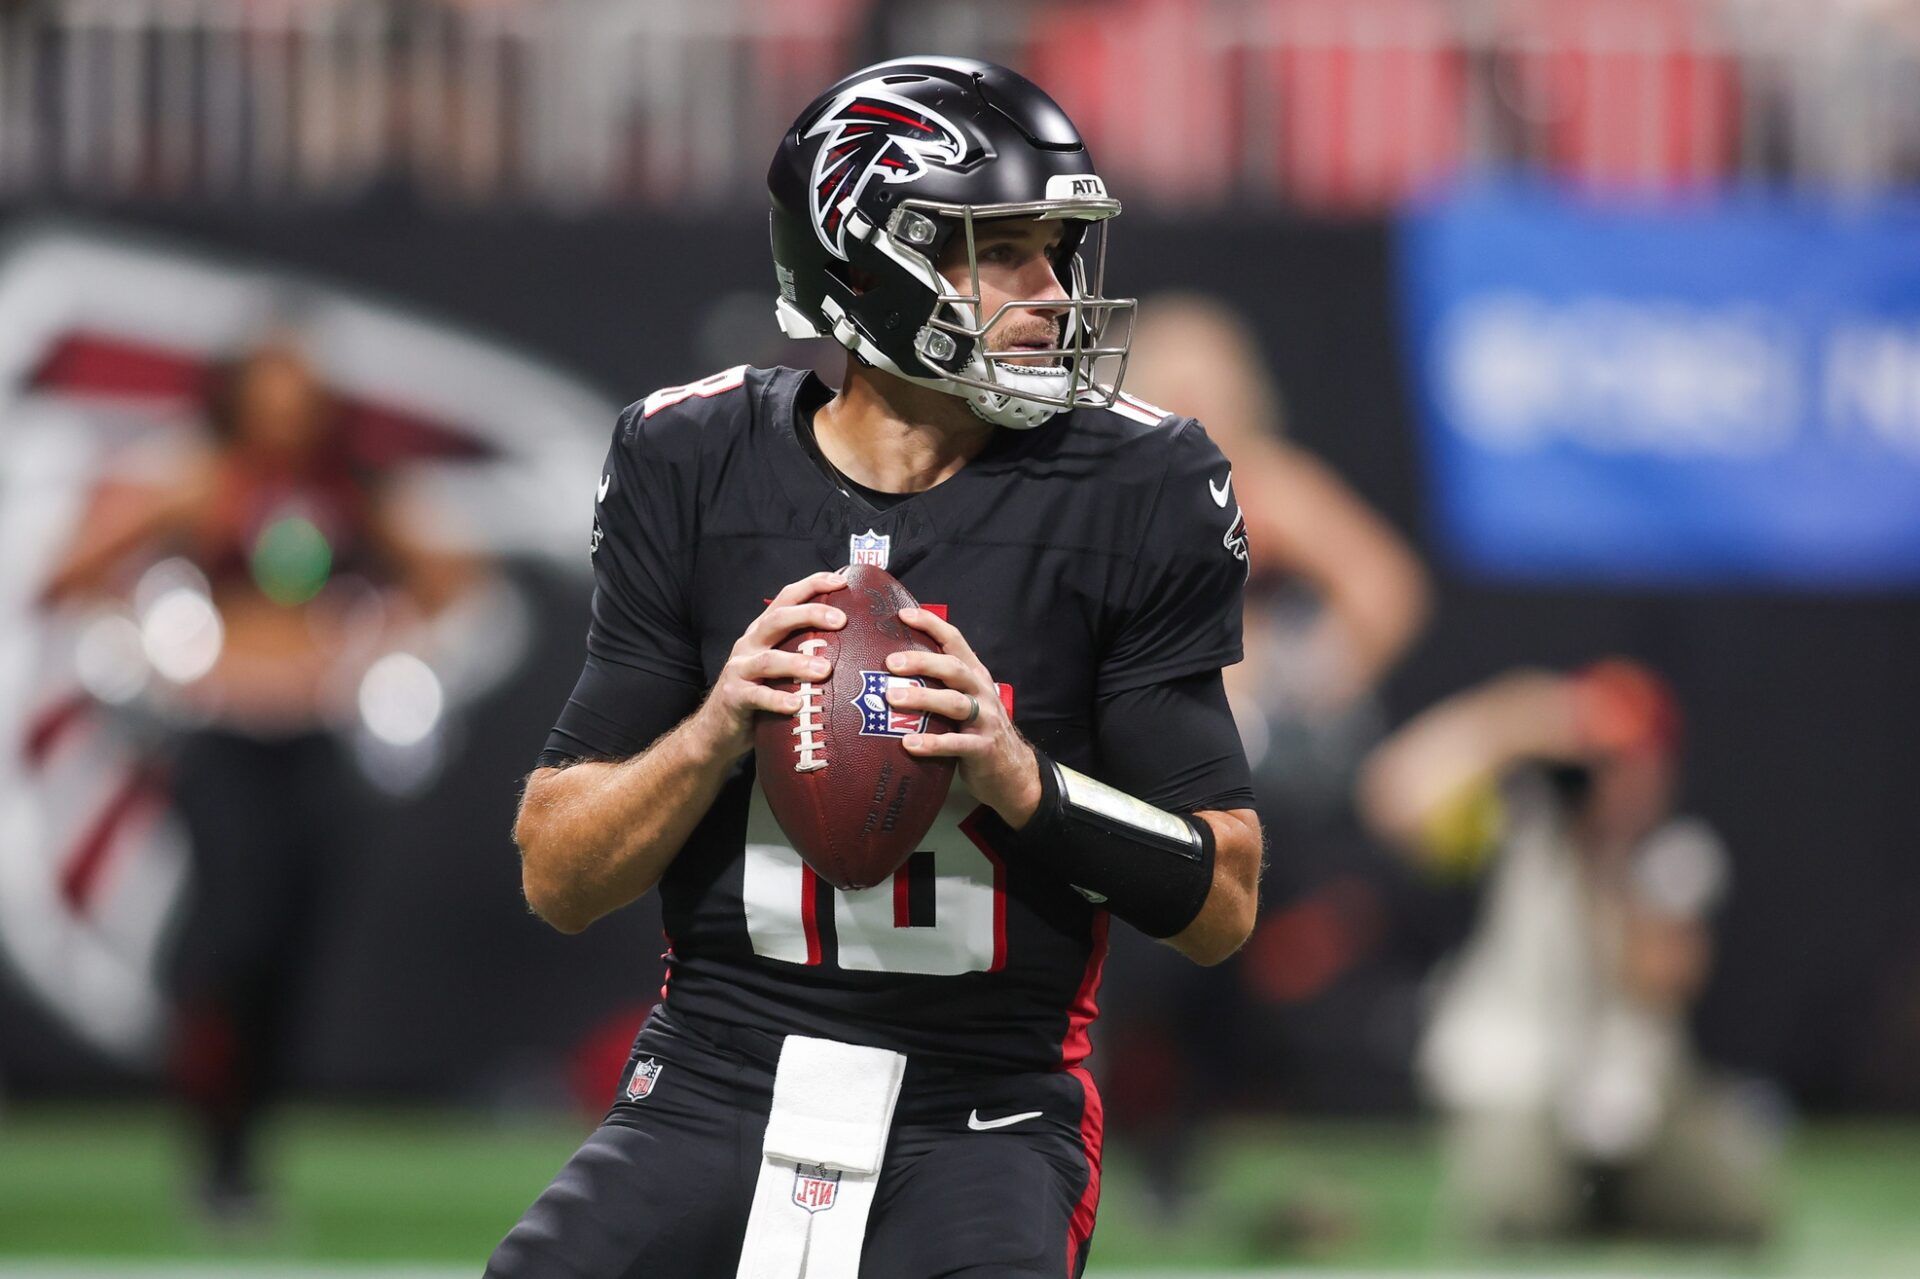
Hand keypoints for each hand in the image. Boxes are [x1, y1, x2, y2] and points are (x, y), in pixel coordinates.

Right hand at [691, 570, 846, 760]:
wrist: (717, 728)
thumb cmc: (759, 694)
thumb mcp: (780, 667)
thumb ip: (803, 651)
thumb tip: (853, 644)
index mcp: (764, 631)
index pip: (787, 598)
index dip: (812, 585)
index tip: (841, 581)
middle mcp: (751, 643)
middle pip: (779, 619)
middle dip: (810, 615)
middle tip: (841, 620)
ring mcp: (740, 669)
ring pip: (770, 660)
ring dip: (798, 663)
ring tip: (824, 670)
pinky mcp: (734, 696)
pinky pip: (757, 696)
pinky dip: (777, 699)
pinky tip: (797, 704)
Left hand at [885, 607, 1041, 827]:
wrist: (1013, 772)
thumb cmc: (978, 731)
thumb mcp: (965, 701)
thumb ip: (940, 685)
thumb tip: (893, 671)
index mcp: (975, 676)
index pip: (955, 641)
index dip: (931, 625)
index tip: (903, 614)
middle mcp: (981, 692)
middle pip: (953, 669)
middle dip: (922, 662)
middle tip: (890, 663)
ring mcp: (985, 720)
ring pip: (954, 703)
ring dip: (923, 698)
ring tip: (892, 698)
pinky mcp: (983, 748)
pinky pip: (957, 744)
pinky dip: (932, 743)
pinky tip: (909, 743)